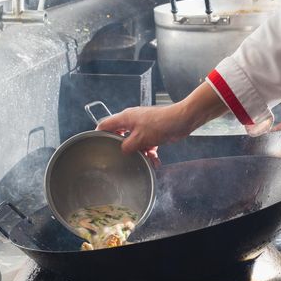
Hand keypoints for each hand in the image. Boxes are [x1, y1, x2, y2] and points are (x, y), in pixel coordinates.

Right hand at [96, 82, 228, 158]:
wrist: (182, 121)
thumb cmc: (160, 125)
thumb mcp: (139, 139)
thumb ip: (127, 147)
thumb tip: (123, 151)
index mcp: (125, 118)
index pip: (105, 125)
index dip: (99, 134)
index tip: (97, 145)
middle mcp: (132, 121)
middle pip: (121, 136)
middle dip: (125, 149)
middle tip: (124, 158)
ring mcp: (143, 126)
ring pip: (135, 143)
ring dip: (141, 153)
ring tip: (147, 160)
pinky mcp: (153, 132)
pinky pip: (147, 144)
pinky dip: (150, 152)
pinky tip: (155, 161)